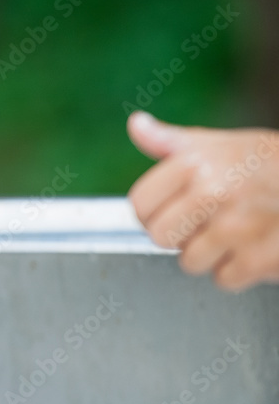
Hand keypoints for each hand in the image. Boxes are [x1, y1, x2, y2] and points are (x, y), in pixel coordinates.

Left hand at [128, 111, 278, 291]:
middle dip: (179, 235)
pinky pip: (224, 279)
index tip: (172, 208)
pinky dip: (239, 270)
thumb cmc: (268, 162)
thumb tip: (137, 125)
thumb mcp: (220, 143)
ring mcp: (235, 228)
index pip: (139, 205)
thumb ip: (170, 141)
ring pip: (190, 262)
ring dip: (210, 254)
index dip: (152, 211)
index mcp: (194, 164)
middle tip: (206, 222)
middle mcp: (212, 194)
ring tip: (235, 231)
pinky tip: (254, 246)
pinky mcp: (258, 258)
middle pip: (161, 237)